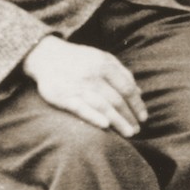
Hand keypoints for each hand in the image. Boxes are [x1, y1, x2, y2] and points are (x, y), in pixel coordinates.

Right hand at [21, 36, 146, 136]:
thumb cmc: (80, 59)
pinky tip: (105, 126)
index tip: (144, 117)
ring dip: (118, 121)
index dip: (137, 104)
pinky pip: (81, 109)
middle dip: (130, 116)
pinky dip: (94, 117)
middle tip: (138, 129)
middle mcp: (93, 75)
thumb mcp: (102, 58)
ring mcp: (78, 86)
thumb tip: (139, 92)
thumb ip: (122, 73)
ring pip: (103, 106)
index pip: (127, 88)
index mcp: (105, 65)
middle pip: (117, 99)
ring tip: (129, 133)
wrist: (46, 56)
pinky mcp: (63, 97)